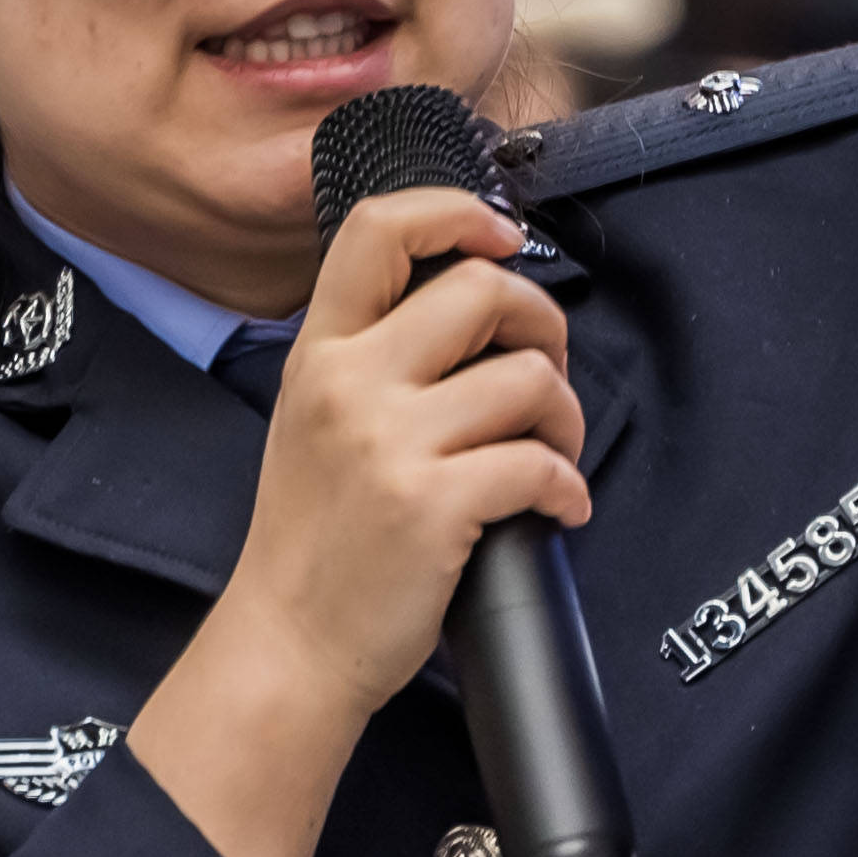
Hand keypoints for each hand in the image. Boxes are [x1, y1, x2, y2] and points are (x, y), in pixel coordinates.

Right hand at [122, 182, 585, 856]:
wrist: (290, 644)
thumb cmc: (316, 541)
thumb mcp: (313, 421)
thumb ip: (372, 357)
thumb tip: (477, 309)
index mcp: (320, 353)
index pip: (377, 229)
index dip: (456, 212)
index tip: (501, 239)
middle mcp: (349, 383)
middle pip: (482, 290)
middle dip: (542, 324)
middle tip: (545, 374)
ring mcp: (389, 442)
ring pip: (527, 377)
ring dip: (565, 415)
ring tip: (551, 452)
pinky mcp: (432, 505)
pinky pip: (540, 463)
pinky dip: (568, 487)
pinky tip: (556, 508)